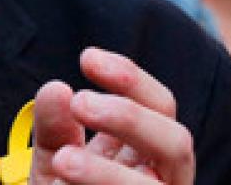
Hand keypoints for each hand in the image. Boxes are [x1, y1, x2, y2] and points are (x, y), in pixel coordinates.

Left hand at [30, 48, 194, 184]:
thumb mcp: (55, 162)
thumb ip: (54, 128)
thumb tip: (55, 89)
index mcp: (150, 153)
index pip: (160, 105)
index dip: (131, 77)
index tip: (87, 58)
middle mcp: (165, 180)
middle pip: (176, 140)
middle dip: (131, 118)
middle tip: (81, 102)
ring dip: (107, 174)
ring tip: (63, 161)